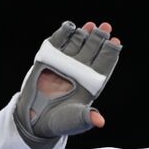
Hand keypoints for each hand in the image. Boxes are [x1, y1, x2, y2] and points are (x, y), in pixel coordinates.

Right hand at [13, 20, 120, 148]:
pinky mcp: (48, 58)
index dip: (110, 53)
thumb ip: (85, 118)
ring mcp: (65, 63)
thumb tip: (99, 121)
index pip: (104, 64)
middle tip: (105, 28)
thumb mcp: (72, 121)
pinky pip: (57, 43)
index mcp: (92, 83)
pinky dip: (63, 34)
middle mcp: (81, 71)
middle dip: (100, 38)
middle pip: (93, 50)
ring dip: (84, 33)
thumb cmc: (58, 122)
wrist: (34, 119)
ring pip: (78, 43)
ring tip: (90, 26)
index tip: (115, 43)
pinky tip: (69, 26)